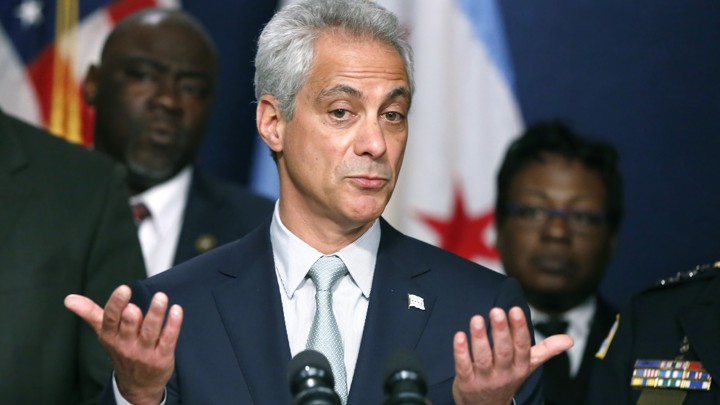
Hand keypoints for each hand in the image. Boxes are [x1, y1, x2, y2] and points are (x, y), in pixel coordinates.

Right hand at [64, 285, 182, 404]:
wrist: (138, 385)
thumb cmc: (121, 350)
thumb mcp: (104, 333)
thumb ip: (90, 313)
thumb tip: (68, 298)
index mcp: (110, 336)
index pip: (110, 319)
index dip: (117, 304)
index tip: (124, 289)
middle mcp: (126, 344)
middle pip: (129, 325)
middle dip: (132, 314)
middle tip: (135, 304)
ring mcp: (144, 352)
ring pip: (150, 331)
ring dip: (156, 314)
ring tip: (161, 297)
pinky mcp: (162, 357)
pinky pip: (168, 339)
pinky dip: (173, 325)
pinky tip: (176, 310)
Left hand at [452, 307, 572, 404]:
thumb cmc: (507, 379)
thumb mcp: (528, 366)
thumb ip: (546, 350)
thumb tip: (570, 340)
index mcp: (520, 367)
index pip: (521, 346)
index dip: (518, 329)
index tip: (514, 310)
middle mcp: (504, 374)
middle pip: (503, 351)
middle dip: (500, 331)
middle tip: (496, 310)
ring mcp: (485, 379)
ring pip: (483, 358)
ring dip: (479, 338)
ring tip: (476, 318)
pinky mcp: (467, 383)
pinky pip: (463, 367)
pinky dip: (460, 352)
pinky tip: (459, 336)